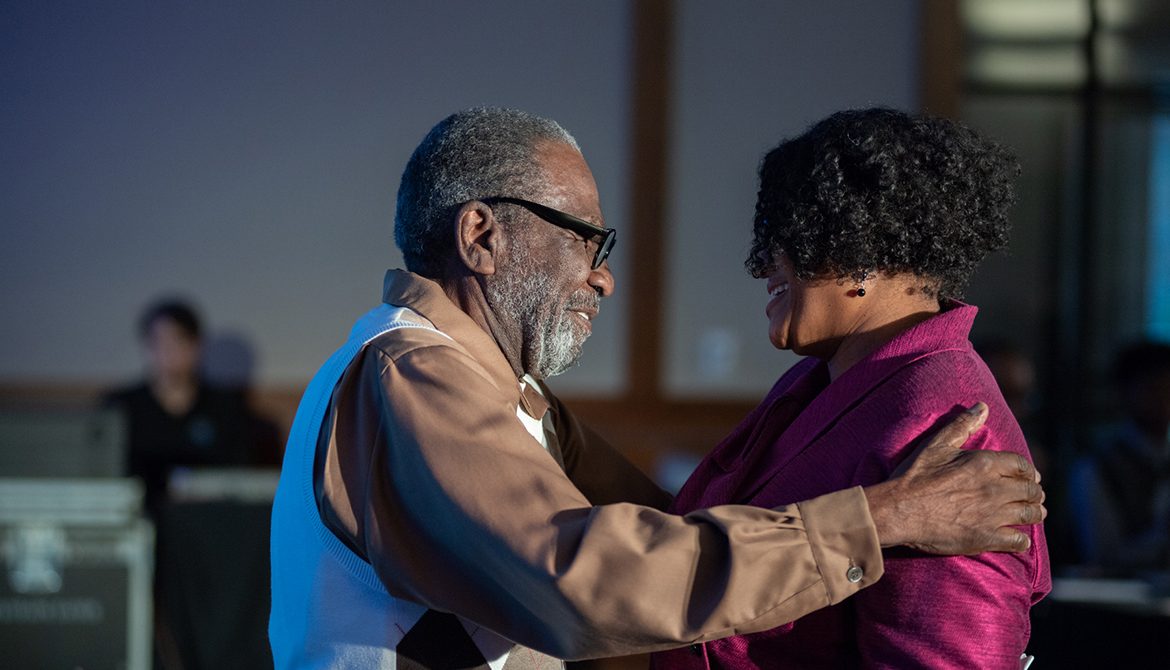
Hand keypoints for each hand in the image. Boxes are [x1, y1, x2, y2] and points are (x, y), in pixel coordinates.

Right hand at [863, 402, 1045, 554]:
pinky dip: (1022, 541)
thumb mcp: (936, 445)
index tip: (1029, 476)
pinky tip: (1018, 539)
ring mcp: (993, 515)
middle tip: (1033, 496)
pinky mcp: (987, 538)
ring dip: (1035, 513)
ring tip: (1033, 514)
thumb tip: (982, 406)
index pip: (1022, 465)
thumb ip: (962, 425)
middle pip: (1031, 491)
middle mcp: (995, 489)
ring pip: (1031, 514)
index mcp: (985, 464)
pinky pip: (1018, 542)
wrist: (899, 510)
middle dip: (1034, 492)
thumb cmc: (915, 476)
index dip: (1028, 471)